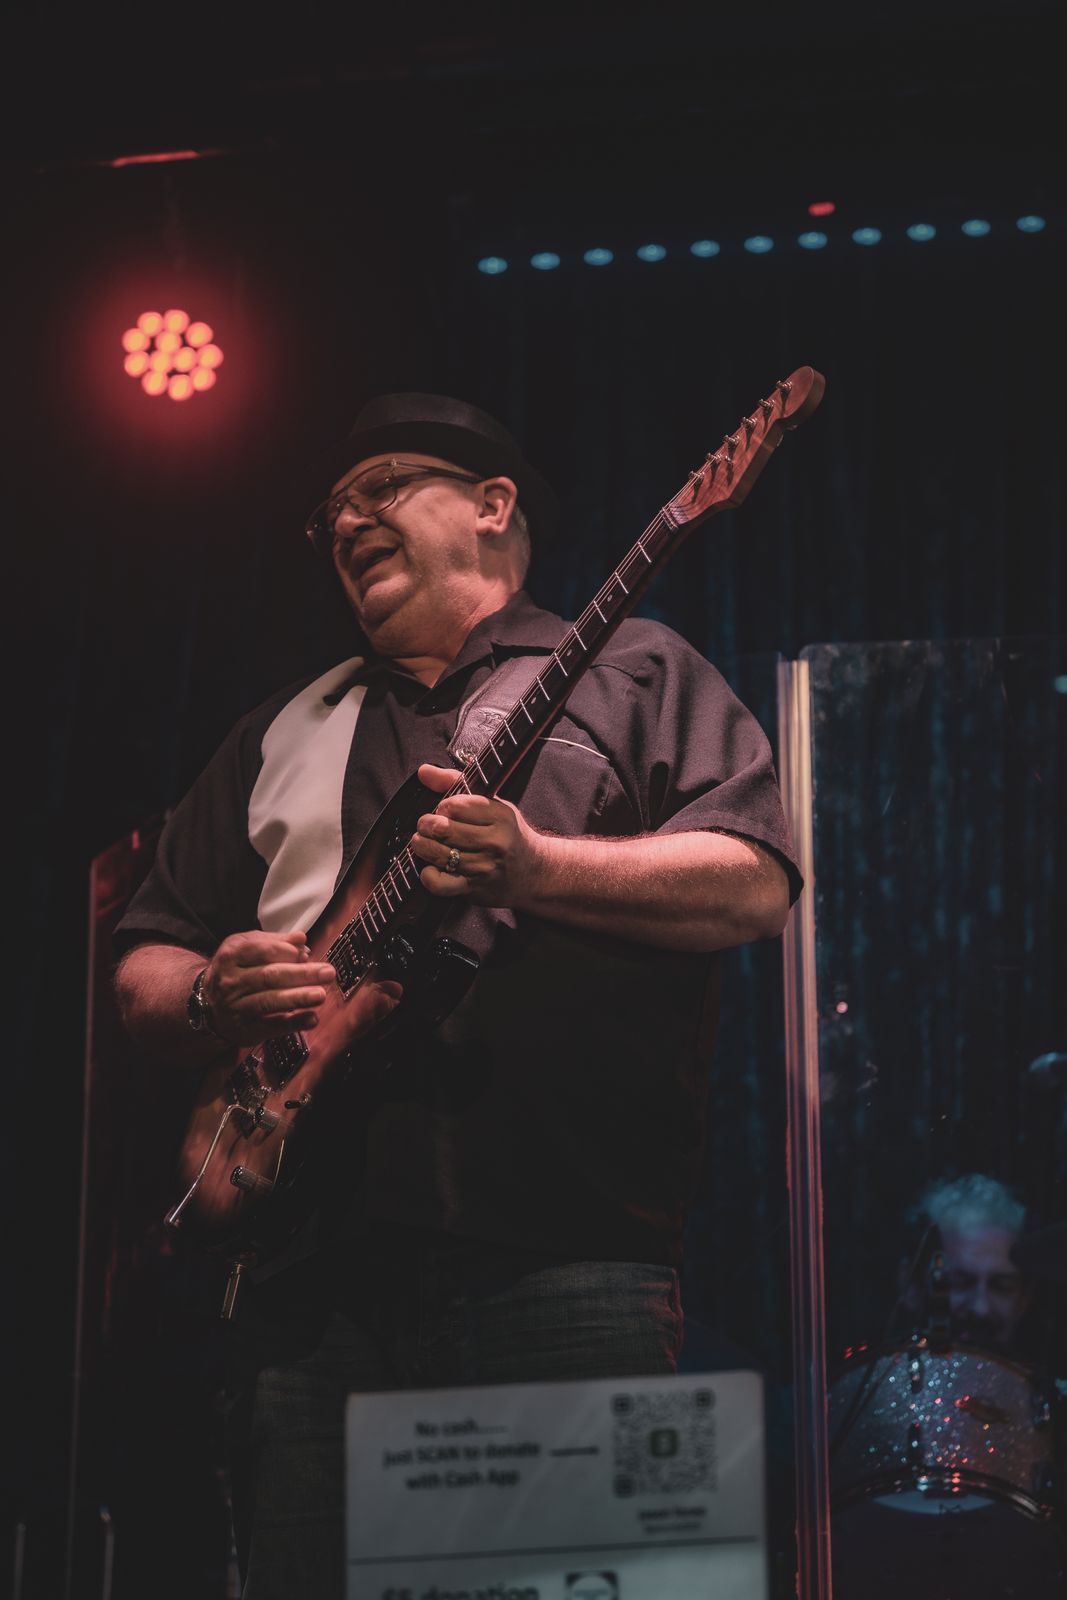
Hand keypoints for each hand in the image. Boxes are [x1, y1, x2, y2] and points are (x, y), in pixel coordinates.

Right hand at [200, 930, 338, 1044]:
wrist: (208, 1003)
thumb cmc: (236, 970)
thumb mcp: (247, 948)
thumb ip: (274, 942)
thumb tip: (301, 939)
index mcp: (231, 956)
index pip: (260, 951)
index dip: (284, 951)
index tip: (304, 953)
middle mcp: (230, 982)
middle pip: (269, 976)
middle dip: (301, 974)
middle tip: (328, 972)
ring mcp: (236, 1007)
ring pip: (269, 1001)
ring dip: (298, 998)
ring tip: (321, 995)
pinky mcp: (244, 1029)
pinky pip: (271, 1026)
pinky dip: (293, 1023)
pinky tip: (312, 1018)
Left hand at [412, 763, 548, 906]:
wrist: (534, 871)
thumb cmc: (508, 833)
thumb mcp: (493, 803)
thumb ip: (456, 782)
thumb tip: (424, 771)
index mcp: (500, 816)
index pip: (455, 805)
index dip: (443, 806)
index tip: (444, 810)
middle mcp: (494, 841)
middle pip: (444, 829)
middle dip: (426, 825)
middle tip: (427, 826)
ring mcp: (484, 867)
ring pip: (439, 854)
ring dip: (422, 846)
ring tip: (422, 842)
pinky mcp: (474, 888)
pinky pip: (441, 884)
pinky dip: (429, 876)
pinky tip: (430, 867)